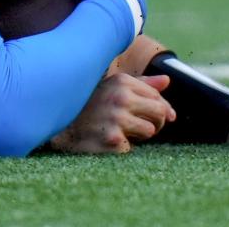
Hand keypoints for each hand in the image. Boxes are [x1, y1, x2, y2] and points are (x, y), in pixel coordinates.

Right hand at [48, 74, 175, 153]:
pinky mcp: (112, 139)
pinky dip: (124, 147)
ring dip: (140, 136)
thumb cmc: (90, 105)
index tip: (153, 117)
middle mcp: (120, 97)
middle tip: (142, 127)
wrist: (61, 126)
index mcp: (122, 82)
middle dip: (156, 123)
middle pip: (160, 112)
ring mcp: (116, 118)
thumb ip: (142, 83)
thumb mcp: (113, 87)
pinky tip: (109, 141)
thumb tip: (167, 80)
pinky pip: (133, 147)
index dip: (161, 109)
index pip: (158, 97)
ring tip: (123, 132)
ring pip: (150, 131)